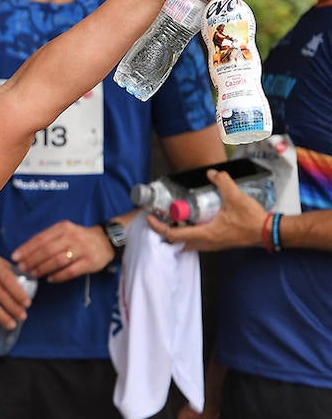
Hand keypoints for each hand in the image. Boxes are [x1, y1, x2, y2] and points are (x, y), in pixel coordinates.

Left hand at [12, 219, 112, 283]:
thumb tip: (25, 253)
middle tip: (22, 268)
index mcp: (62, 228)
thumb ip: (47, 239)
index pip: (40, 238)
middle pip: (47, 250)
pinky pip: (71, 271)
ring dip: (43, 268)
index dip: (26, 249)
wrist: (105, 240)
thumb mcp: (63, 232)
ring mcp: (82, 250)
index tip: (15, 257)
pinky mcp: (90, 262)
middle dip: (32, 260)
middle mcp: (72, 237)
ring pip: (58, 260)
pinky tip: (50, 279)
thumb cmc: (78, 238)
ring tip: (33, 274)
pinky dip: (59, 276)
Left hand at [149, 170, 267, 251]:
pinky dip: (190, 233)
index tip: (150, 218)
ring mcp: (212, 245)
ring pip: (187, 242)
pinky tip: (194, 220)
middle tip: (162, 216)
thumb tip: (212, 173)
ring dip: (179, 232)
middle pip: (177, 241)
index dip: (158, 227)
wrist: (268, 232)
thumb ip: (222, 182)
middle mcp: (206, 243)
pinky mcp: (218, 243)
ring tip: (175, 218)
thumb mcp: (235, 197)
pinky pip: (197, 241)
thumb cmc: (251, 219)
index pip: (172, 235)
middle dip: (166, 230)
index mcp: (205, 234)